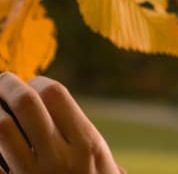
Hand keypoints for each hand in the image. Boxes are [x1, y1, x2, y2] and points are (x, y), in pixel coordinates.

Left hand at [0, 73, 124, 173]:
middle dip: (8, 85)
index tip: (32, 84)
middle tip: (3, 80)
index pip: (55, 94)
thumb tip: (55, 107)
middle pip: (26, 103)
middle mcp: (60, 157)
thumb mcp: (102, 162)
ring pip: (1, 129)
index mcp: (87, 143)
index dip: (38, 82)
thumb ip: (83, 137)